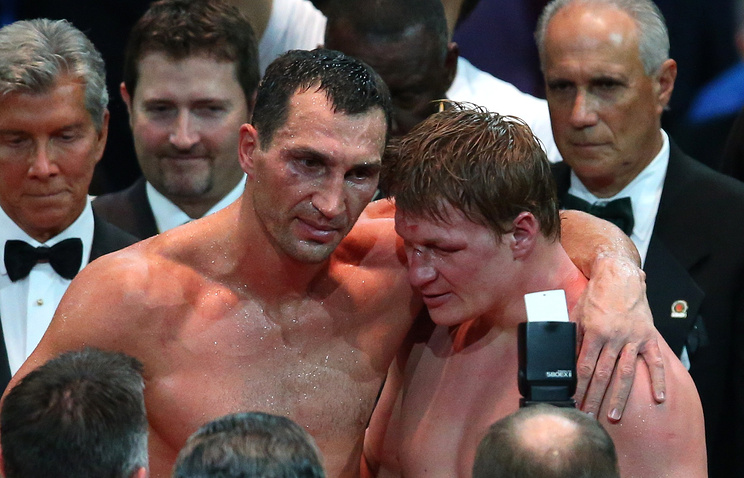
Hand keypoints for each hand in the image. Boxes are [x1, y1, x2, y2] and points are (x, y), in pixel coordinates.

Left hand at [571, 254, 664, 420]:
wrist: (619, 276)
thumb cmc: (595, 295)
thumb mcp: (577, 314)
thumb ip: (573, 337)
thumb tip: (564, 359)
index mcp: (594, 332)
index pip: (584, 367)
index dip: (578, 387)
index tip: (572, 402)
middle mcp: (614, 338)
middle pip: (602, 375)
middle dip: (593, 398)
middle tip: (587, 417)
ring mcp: (632, 339)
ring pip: (625, 374)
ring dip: (618, 397)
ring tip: (613, 415)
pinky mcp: (648, 337)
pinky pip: (654, 362)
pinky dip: (657, 380)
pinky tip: (658, 398)